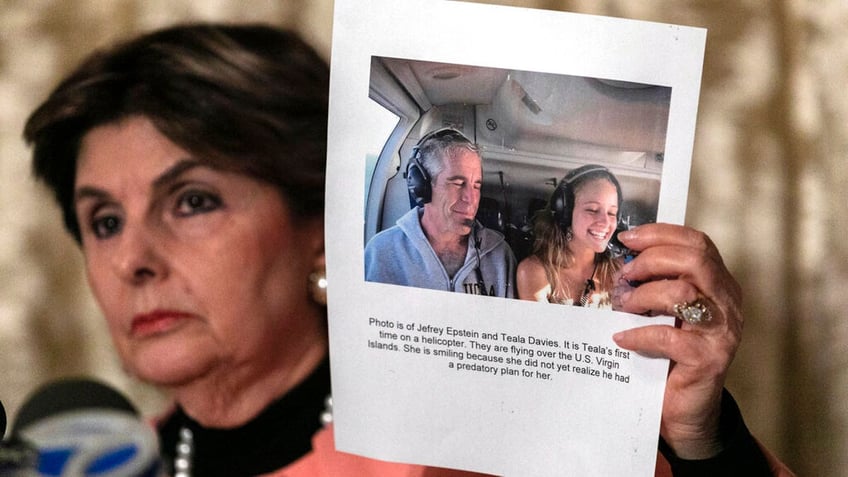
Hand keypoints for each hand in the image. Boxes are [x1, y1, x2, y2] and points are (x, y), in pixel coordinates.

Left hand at [610, 223, 742, 458]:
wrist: (683, 410)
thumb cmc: (669, 355)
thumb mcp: (665, 312)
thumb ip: (657, 284)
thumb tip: (624, 258)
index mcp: (719, 285)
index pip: (698, 244)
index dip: (661, 235)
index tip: (627, 238)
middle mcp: (728, 304)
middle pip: (694, 260)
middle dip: (651, 261)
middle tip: (625, 276)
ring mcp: (722, 333)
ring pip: (681, 293)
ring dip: (642, 296)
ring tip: (624, 308)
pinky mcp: (708, 360)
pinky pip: (668, 336)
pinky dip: (638, 334)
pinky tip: (622, 339)